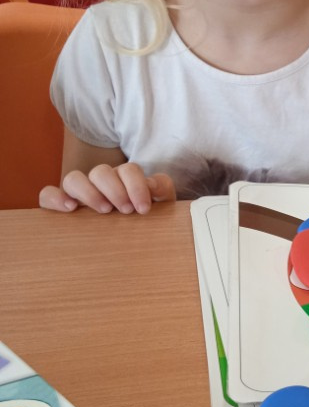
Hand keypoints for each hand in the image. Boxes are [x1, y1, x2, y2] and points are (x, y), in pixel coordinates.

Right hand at [39, 163, 175, 213]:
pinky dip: (55, 198)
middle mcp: (100, 182)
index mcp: (124, 178)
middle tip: (125, 210)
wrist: (134, 237)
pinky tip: (70, 209)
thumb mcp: (160, 203)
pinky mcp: (61, 205)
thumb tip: (152, 185)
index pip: (128, 170)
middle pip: (100, 172)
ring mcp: (79, 192)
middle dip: (114, 189)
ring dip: (88, 192)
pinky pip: (48, 194)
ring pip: (73, 178)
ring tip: (103, 210)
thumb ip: (161, 189)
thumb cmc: (144, 217)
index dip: (136, 185)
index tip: (143, 209)